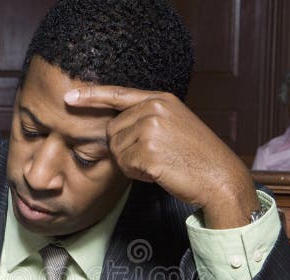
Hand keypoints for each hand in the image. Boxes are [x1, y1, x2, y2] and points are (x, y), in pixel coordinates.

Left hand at [64, 86, 260, 228]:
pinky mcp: (148, 152)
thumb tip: (115, 129)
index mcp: (161, 99)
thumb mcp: (175, 124)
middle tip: (154, 156)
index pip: (118, 94)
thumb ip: (148, 118)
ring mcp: (150, 129)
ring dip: (131, 163)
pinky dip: (137, 174)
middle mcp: (154, 109)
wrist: (219, 176)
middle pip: (112, 130)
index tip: (70, 96)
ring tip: (159, 164)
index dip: (91, 96)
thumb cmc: (197, 157)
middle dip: (125, 148)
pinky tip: (158, 172)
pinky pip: (125, 165)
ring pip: (117, 149)